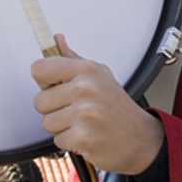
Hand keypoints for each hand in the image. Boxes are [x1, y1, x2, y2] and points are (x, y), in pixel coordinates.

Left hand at [31, 34, 164, 174]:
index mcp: (87, 70)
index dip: (44, 80)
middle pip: (40, 101)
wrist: (141, 138)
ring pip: (47, 122)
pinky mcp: (83, 138)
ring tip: (82, 123)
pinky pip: (58, 139)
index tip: (55, 85)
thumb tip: (57, 39)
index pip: (40, 69)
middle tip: (76, 109)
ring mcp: (85, 113)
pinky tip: (86, 135)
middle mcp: (85, 88)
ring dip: (62, 127)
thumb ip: (72, 59)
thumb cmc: (117, 106)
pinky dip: (70, 142)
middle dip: (54, 109)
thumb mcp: (99, 75)